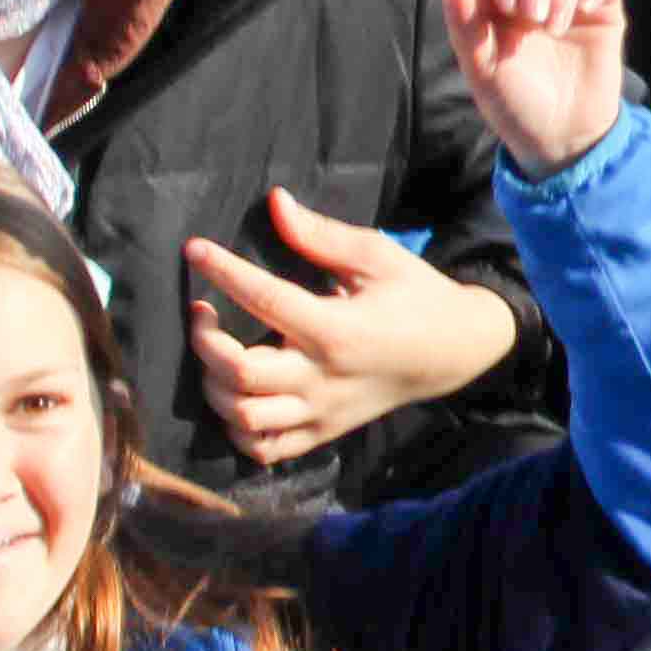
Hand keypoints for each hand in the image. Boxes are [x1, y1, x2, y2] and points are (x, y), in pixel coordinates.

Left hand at [184, 189, 510, 469]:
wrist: (454, 350)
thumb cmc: (416, 295)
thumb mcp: (378, 256)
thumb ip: (321, 235)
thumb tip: (276, 202)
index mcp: (337, 328)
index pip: (264, 299)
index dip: (222, 270)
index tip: (195, 250)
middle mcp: (323, 377)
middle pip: (239, 371)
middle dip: (205, 340)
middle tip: (203, 312)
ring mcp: (321, 411)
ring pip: (242, 415)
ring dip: (214, 385)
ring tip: (217, 354)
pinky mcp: (323, 432)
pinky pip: (264, 448)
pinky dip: (237, 428)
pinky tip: (237, 397)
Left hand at [437, 0, 630, 176]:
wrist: (561, 138)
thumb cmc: (514, 105)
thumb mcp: (482, 69)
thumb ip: (464, 22)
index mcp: (496, 3)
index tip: (505, 5)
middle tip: (533, 18)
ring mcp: (570, 1)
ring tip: (556, 28)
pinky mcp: (603, 11)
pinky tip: (586, 10)